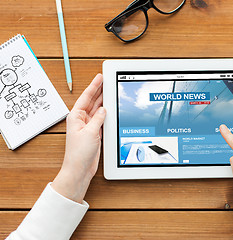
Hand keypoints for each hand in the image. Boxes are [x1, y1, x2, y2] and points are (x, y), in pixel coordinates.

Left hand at [52, 74, 105, 202]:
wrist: (80, 169)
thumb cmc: (79, 153)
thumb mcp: (91, 132)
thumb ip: (98, 118)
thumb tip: (103, 109)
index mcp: (76, 116)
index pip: (86, 97)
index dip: (94, 86)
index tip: (100, 77)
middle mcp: (81, 120)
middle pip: (92, 101)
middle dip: (99, 90)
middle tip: (106, 80)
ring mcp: (88, 126)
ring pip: (97, 109)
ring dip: (103, 101)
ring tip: (110, 90)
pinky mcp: (94, 133)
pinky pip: (101, 119)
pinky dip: (106, 113)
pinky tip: (111, 108)